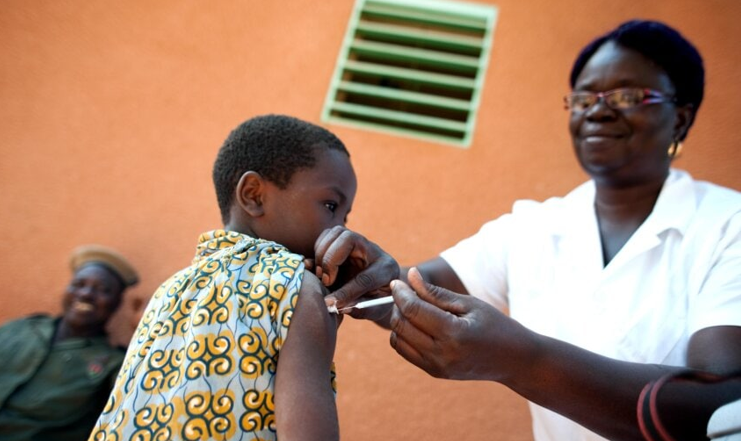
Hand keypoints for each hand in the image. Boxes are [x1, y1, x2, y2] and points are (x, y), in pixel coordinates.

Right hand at [313, 226, 398, 321]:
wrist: (379, 288)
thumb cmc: (377, 301)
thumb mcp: (375, 310)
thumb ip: (359, 309)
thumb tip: (336, 306)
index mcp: (386, 269)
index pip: (365, 276)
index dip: (346, 291)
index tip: (330, 302)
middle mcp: (373, 250)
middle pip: (349, 239)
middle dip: (331, 260)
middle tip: (326, 281)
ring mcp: (358, 243)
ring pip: (336, 233)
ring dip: (322, 253)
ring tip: (323, 276)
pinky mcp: (344, 241)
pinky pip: (327, 235)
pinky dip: (318, 250)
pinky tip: (318, 268)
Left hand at [389, 268, 538, 382]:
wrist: (514, 360)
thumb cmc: (496, 326)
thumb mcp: (469, 304)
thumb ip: (436, 293)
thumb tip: (411, 275)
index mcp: (453, 334)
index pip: (413, 310)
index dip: (401, 293)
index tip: (397, 281)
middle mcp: (442, 354)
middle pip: (401, 325)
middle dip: (397, 305)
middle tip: (405, 293)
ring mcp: (437, 367)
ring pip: (398, 340)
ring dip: (399, 321)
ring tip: (413, 308)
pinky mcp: (435, 372)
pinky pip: (405, 351)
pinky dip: (404, 335)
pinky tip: (417, 324)